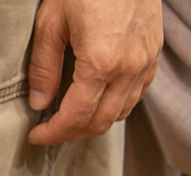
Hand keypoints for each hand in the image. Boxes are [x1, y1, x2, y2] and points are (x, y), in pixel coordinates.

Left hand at [26, 0, 161, 144]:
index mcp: (102, 63)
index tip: (36, 135)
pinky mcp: (154, 54)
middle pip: (100, 122)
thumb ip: (44, 68)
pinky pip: (137, 94)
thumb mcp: (51, 24)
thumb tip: (39, 104)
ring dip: (94, 122)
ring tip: (69, 118)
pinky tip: (96, 100)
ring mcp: (146, 61)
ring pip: (121, 112)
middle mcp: (129, 68)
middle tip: (49, 130)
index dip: (54, 133)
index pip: (77, 117)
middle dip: (71, 133)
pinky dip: (116, 105)